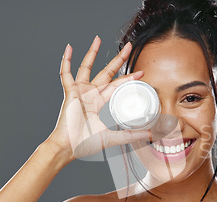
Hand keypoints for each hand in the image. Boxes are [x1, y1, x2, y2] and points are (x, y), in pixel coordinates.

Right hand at [46, 36, 150, 160]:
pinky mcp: (69, 92)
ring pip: (87, 67)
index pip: (118, 85)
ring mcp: (80, 92)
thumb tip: (151, 135)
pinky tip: (69, 49)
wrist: (68, 147)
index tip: (141, 72)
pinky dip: (67, 61)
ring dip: (92, 53)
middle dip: (118, 59)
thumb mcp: (113, 137)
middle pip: (107, 72)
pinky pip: (66, 74)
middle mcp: (91, 94)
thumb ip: (132, 135)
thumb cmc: (85, 143)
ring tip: (98, 39)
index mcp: (101, 102)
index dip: (129, 78)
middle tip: (129, 47)